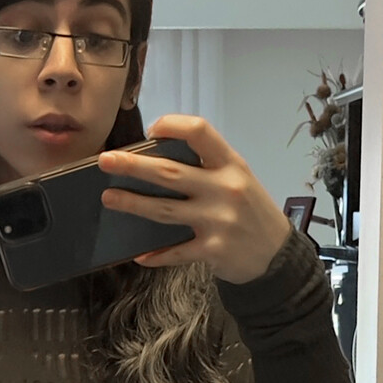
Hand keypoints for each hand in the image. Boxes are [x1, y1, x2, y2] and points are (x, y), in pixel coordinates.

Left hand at [97, 115, 292, 285]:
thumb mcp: (239, 179)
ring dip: (132, 204)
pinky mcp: (212, 250)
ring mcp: (217, 220)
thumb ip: (208, 168)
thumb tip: (160, 160)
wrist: (277, 256)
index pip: (200, 132)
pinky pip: (175, 251)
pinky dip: (155, 255)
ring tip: (109, 198)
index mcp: (231, 164)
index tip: (151, 130)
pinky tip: (138, 255)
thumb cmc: (251, 212)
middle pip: (170, 173)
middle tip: (105, 161)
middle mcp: (224, 188)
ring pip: (164, 211)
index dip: (172, 126)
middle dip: (133, 166)